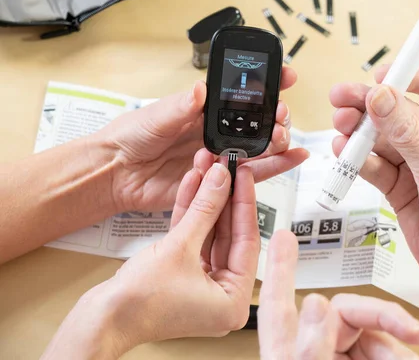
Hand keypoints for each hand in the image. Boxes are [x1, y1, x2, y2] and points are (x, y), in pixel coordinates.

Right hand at [43, 151, 261, 358]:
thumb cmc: (139, 302)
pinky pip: (193, 240)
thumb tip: (222, 181)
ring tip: (208, 171)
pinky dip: (191, 216)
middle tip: (227, 170)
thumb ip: (205, 210)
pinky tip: (192, 185)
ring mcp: (202, 286)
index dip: (245, 203)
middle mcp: (223, 296)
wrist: (100, 318)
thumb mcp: (180, 247)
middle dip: (224, 199)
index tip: (244, 176)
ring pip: (210, 234)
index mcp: (233, 301)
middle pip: (229, 236)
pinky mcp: (183, 276)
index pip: (248, 241)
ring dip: (205, 203)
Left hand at [101, 67, 306, 212]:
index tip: (286, 76)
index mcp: (204, 110)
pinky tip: (294, 157)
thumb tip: (201, 89)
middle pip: (258, 121)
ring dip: (278, 140)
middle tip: (280, 114)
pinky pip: (253, 174)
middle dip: (276, 115)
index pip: (241, 93)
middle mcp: (217, 131)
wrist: (117, 174)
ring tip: (285, 136)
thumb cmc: (131, 137)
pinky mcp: (221, 182)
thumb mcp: (155, 116)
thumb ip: (180, 107)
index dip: (266, 83)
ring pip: (261, 147)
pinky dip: (276, 166)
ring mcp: (221, 156)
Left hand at [258, 230, 418, 358]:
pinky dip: (399, 355)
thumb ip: (311, 345)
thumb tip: (317, 303)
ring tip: (411, 357)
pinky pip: (383, 352)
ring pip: (373, 334)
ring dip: (397, 342)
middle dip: (386, 317)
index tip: (283, 237)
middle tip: (412, 329)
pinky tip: (409, 357)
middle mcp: (312, 347)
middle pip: (350, 312)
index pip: (278, 300)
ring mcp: (335, 356)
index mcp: (287, 349)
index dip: (281, 266)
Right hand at [330, 64, 418, 321]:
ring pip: (381, 136)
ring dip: (359, 131)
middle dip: (370, 103)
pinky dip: (357, 158)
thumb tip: (381, 97)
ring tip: (341, 126)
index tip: (381, 76)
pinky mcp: (397, 184)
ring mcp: (415, 162)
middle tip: (343, 97)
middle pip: (398, 109)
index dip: (408, 74)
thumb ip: (406, 134)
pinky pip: (372, 163)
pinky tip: (344, 152)